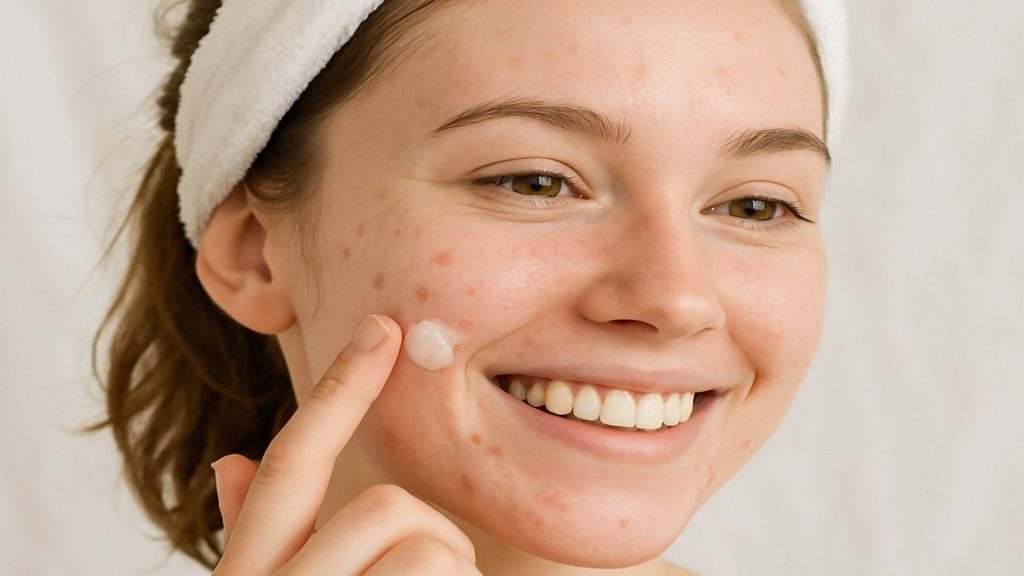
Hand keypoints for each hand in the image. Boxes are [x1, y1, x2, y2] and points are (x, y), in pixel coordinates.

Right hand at [211, 314, 479, 574]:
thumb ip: (252, 531)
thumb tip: (229, 461)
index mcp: (246, 572)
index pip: (292, 461)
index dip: (340, 390)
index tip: (382, 327)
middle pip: (386, 504)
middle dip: (432, 535)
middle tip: (441, 574)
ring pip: (428, 547)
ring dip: (456, 571)